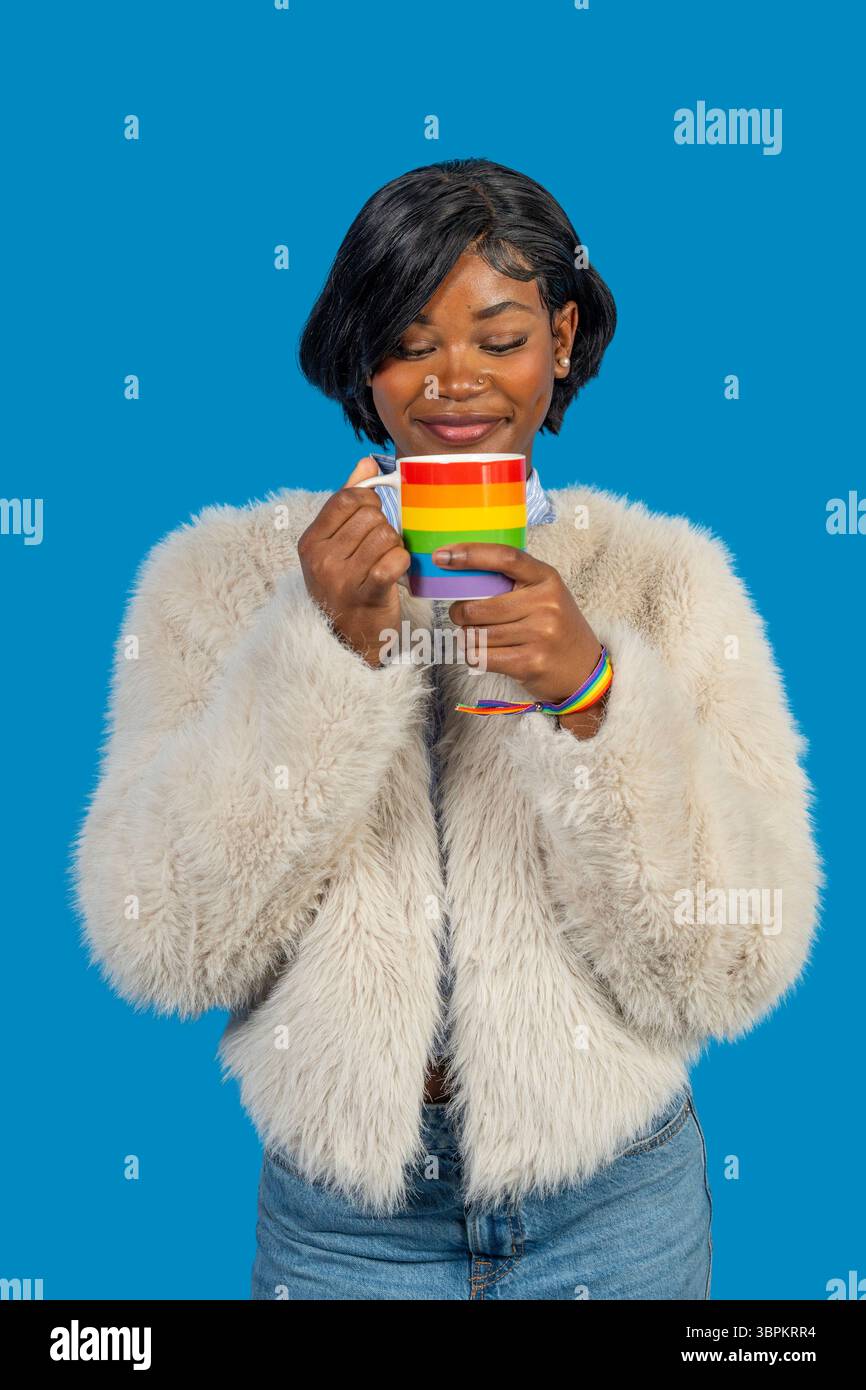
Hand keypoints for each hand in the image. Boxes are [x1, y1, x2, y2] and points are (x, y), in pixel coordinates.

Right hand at [298, 457, 410, 666]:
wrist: (346, 639)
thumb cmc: (346, 585)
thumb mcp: (336, 545)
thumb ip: (349, 500)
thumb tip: (366, 461)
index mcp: (311, 541)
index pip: (347, 498)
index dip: (370, 501)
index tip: (374, 517)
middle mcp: (320, 558)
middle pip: (371, 516)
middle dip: (385, 526)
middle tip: (382, 545)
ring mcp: (341, 578)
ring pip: (386, 535)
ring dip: (395, 545)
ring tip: (387, 559)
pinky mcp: (365, 595)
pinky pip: (394, 561)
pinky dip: (402, 563)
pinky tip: (396, 571)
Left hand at [432, 542, 607, 737]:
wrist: (584, 669)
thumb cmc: (555, 627)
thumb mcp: (544, 595)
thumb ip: (513, 582)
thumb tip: (461, 571)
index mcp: (547, 578)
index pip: (505, 558)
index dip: (470, 554)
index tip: (442, 555)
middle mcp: (546, 604)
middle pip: (478, 606)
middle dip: (459, 613)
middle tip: (462, 616)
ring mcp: (540, 634)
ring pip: (477, 634)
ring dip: (468, 638)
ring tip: (480, 637)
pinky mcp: (530, 662)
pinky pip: (482, 657)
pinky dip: (474, 656)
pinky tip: (483, 653)